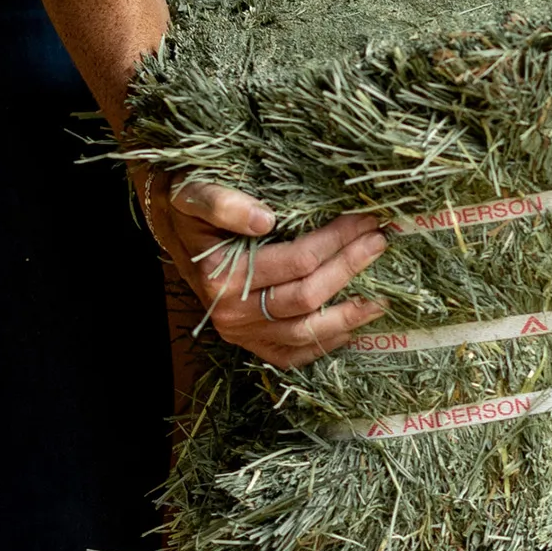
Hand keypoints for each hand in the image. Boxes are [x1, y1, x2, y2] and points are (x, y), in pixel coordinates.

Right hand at [135, 168, 388, 367]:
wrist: (170, 227)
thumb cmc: (188, 207)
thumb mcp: (194, 194)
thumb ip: (221, 203)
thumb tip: (262, 219)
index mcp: (221, 276)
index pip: (298, 261)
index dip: (338, 241)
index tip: (366, 219)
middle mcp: (231, 311)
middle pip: (308, 297)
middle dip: (350, 267)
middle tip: (380, 242)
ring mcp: (240, 333)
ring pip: (304, 332)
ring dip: (347, 316)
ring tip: (381, 299)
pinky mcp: (248, 342)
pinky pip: (289, 356)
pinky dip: (321, 347)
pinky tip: (350, 331)